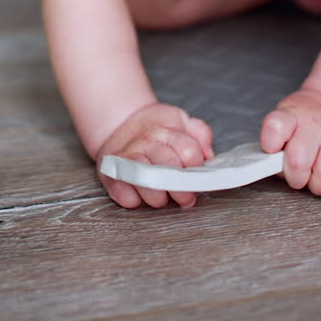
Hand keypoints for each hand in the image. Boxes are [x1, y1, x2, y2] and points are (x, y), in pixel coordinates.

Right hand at [97, 103, 213, 209]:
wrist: (119, 123)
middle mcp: (147, 142)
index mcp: (167, 130)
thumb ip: (199, 134)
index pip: (188, 149)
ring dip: (157, 195)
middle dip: (181, 187)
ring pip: (145, 179)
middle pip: (168, 165)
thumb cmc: (155, 128)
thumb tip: (209, 154)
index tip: (199, 178)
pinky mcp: (111, 172)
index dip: (197, 167)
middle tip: (186, 198)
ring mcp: (128, 157)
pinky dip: (132, 199)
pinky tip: (139, 198)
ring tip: (163, 198)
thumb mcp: (180, 121)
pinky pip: (122, 191)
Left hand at [259, 87, 320, 213]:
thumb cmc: (309, 116)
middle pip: (299, 161)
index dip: (270, 145)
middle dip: (295, 178)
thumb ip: (277, 139)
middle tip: (296, 174)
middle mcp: (315, 126)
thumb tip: (273, 168)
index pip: (275, 128)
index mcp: (293, 116)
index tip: (271, 152)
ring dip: (318, 187)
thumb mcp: (287, 115)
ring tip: (315, 180)